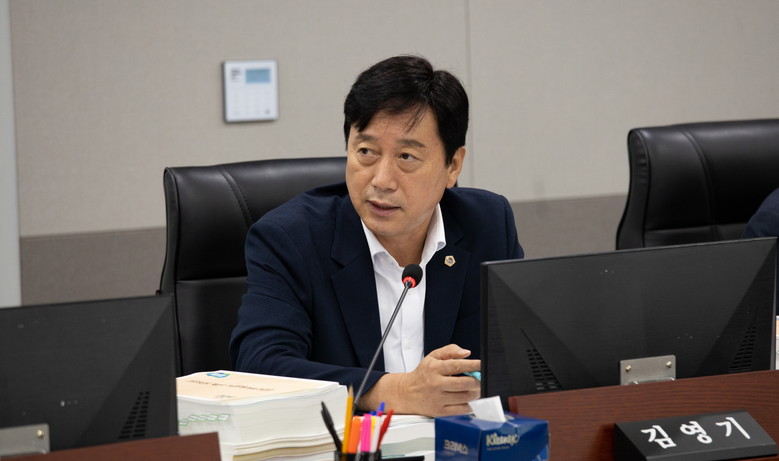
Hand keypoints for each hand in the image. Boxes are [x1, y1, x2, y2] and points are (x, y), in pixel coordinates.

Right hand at [358, 344, 480, 416]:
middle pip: (462, 383)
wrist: (406, 393)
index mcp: (434, 368)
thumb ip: (449, 351)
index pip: (457, 365)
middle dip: (478, 382)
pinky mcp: (439, 411)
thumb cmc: (422, 374)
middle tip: (483, 380)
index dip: (473, 365)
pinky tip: (472, 400)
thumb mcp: (432, 357)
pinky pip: (460, 410)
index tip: (483, 365)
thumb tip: (466, 353)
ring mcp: (437, 399)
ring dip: (476, 393)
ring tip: (478, 389)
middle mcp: (435, 384)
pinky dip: (470, 405)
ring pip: (463, 397)